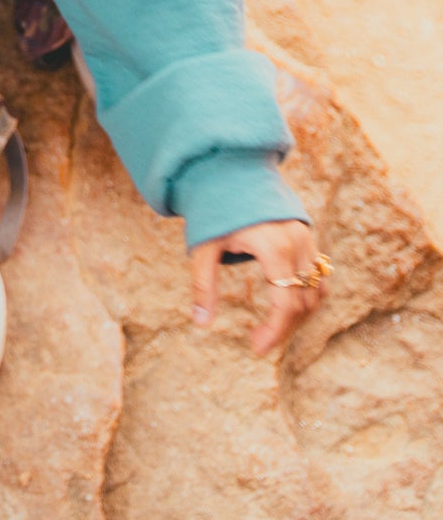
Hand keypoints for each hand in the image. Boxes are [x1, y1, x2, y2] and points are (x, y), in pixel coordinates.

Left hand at [190, 219, 328, 354]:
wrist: (231, 170)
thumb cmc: (215, 209)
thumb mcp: (204, 246)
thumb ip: (203, 285)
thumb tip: (200, 324)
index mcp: (273, 247)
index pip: (285, 304)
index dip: (274, 332)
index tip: (257, 348)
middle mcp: (297, 244)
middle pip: (303, 303)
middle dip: (283, 328)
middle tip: (259, 342)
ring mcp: (307, 240)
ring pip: (316, 293)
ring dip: (298, 316)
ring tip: (271, 327)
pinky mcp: (309, 238)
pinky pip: (320, 278)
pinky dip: (309, 297)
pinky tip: (287, 308)